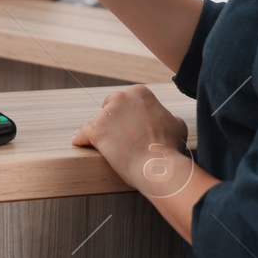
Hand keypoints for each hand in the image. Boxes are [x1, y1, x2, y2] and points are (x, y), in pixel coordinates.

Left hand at [71, 85, 193, 198]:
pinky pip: (82, 135)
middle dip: (112, 121)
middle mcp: (121, 97)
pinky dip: (81, 140)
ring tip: (107, 147)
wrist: (159, 165)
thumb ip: (166, 115)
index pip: (126, 101)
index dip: (128, 115)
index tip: (129, 127)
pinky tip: (80, 144)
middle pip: (109, 107)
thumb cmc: (169, 147)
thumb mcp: (176, 123)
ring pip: (96, 122)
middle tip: (120, 138)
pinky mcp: (95, 130)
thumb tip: (165, 118)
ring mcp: (106, 113)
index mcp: (140, 92)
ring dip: (100, 133)